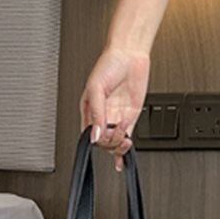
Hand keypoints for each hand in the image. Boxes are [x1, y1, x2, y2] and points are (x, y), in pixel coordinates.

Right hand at [79, 45, 149, 171]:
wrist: (130, 56)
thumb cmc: (109, 65)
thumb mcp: (96, 88)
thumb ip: (96, 113)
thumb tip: (94, 135)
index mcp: (88, 110)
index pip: (89, 134)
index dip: (96, 139)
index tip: (102, 135)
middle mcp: (102, 116)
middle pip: (102, 141)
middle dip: (110, 141)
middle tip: (116, 132)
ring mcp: (117, 117)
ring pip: (114, 142)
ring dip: (119, 144)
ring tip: (125, 136)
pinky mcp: (131, 117)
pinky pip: (126, 138)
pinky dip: (124, 151)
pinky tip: (123, 162)